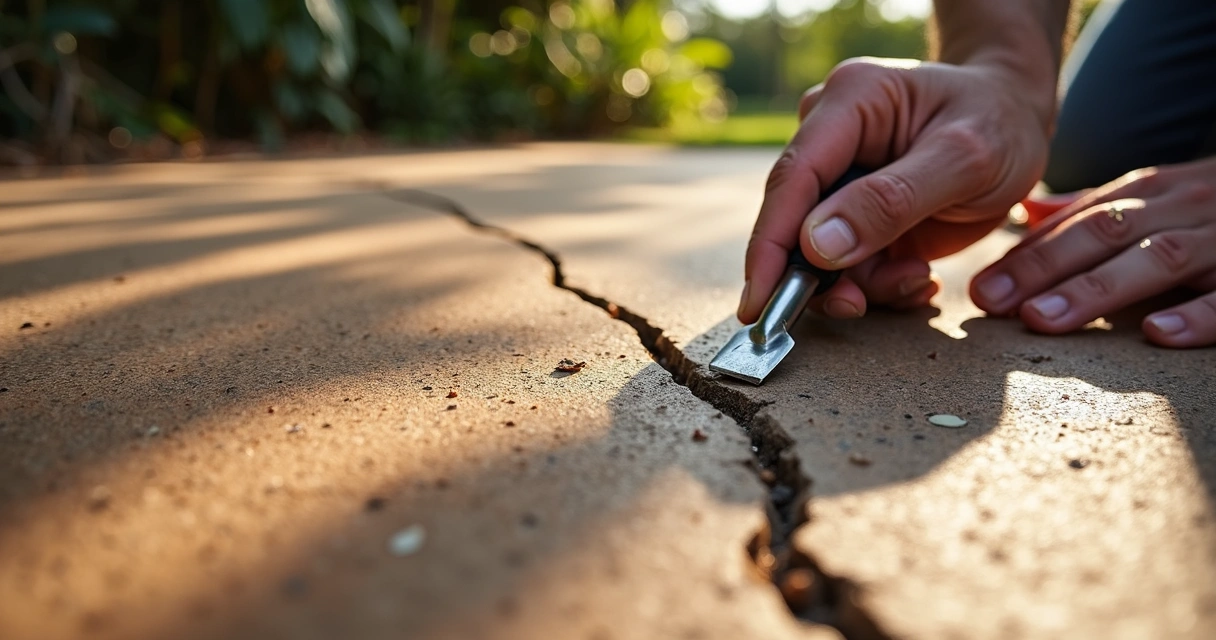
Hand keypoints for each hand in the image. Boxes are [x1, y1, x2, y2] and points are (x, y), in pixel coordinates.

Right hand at [739, 58, 1051, 321]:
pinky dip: (879, 283)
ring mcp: (838, 176)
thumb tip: (815, 245)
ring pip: (820, 254)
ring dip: (864, 283)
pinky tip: (919, 276)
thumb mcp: (965, 159)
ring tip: (918, 278)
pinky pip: (846, 263)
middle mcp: (830, 137)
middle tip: (858, 307)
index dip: (769, 244)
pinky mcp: (852, 210)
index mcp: (849, 103)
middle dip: (822, 276)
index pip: (792, 179)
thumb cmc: (999, 122)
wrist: (1018, 121)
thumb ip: (891, 200)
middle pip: (795, 222)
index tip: (758, 304)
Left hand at [971, 156, 1215, 347]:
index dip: (1027, 257)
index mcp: (1153, 193)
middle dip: (1044, 269)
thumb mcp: (1160, 193)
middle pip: (1106, 235)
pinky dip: (1200, 313)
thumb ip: (1098, 209)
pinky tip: (1159, 333)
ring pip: (1160, 258)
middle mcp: (1185, 209)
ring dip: (1098, 290)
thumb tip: (1030, 217)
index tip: (980, 290)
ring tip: (1045, 320)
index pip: (1078, 224)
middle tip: (994, 304)